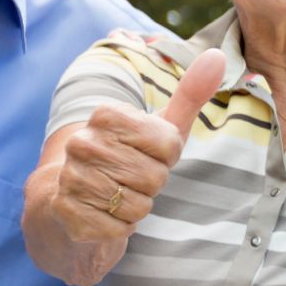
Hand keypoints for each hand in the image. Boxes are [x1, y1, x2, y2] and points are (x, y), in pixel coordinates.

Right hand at [46, 49, 225, 240]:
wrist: (71, 201)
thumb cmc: (128, 160)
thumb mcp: (162, 128)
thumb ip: (190, 94)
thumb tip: (217, 56)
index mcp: (105, 115)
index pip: (168, 144)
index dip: (166, 157)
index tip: (147, 154)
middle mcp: (82, 143)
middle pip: (154, 177)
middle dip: (152, 185)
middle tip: (131, 180)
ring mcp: (71, 178)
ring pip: (137, 205)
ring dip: (136, 208)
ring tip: (116, 196)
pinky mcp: (69, 214)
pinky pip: (119, 228)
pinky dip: (120, 228)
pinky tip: (104, 216)